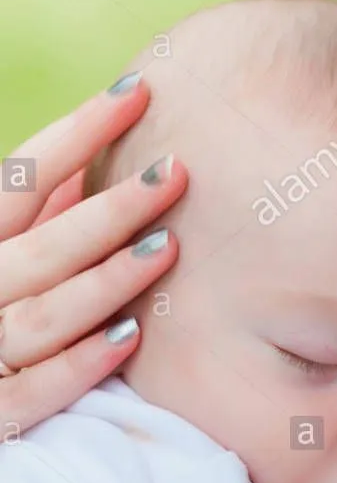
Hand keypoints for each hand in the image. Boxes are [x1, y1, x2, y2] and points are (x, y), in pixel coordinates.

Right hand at [0, 76, 186, 433]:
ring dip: (106, 282)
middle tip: (174, 173)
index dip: (77, 132)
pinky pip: (38, 391)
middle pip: (41, 248)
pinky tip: (131, 335)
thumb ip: (46, 211)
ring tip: (169, 245)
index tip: (139, 91)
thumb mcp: (7, 245)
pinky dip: (81, 364)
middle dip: (109, 210)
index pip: (21, 177)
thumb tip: (109, 152)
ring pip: (43, 317)